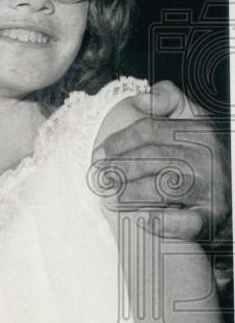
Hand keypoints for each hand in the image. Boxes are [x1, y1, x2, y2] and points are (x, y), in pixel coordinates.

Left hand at [95, 80, 230, 242]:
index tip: (100, 151)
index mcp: (199, 131)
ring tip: (113, 197)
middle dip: (118, 168)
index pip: (148, 130)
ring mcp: (212, 190)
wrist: (230, 194)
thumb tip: (141, 100)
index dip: (118, 140)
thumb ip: (169, 99)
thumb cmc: (197, 153)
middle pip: (150, 158)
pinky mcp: (212, 219)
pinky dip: (160, 222)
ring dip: (131, 194)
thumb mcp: (190, 118)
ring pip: (161, 189)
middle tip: (101, 177)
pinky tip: (142, 219)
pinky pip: (184, 222)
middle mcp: (208, 159)